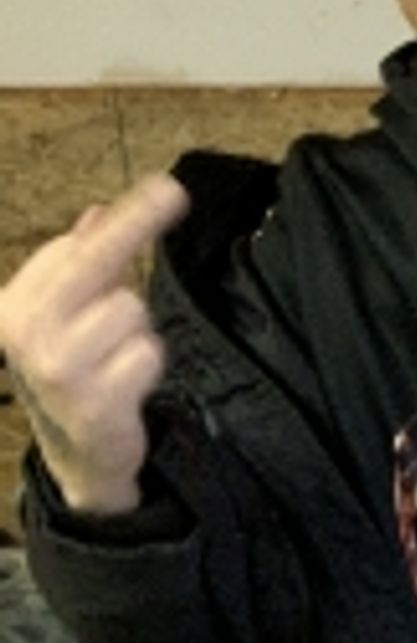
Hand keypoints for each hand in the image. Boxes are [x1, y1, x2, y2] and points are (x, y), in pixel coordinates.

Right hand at [0, 173, 187, 514]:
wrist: (79, 454)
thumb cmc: (76, 372)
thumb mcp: (68, 316)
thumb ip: (84, 265)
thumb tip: (99, 214)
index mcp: (11, 308)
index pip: (72, 248)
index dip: (122, 220)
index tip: (163, 189)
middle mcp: (25, 335)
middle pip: (94, 262)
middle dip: (137, 224)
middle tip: (174, 189)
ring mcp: (56, 370)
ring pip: (130, 310)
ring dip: (138, 332)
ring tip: (117, 360)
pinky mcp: (93, 404)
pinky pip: (148, 353)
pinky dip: (148, 366)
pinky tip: (126, 386)